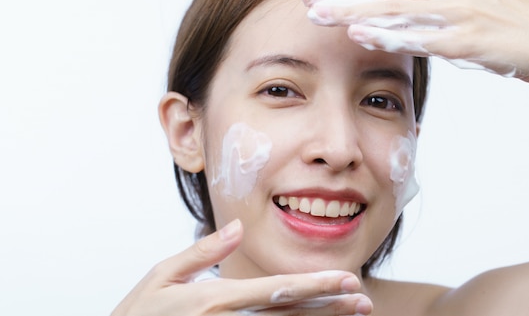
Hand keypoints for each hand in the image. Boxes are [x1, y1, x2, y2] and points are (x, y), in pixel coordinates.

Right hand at [111, 219, 372, 315]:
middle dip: (329, 306)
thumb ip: (203, 251)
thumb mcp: (162, 276)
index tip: (347, 280)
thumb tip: (236, 225)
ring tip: (353, 313)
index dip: (315, 285)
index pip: (277, 289)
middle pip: (289, 313)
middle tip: (363, 300)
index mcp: (216, 299)